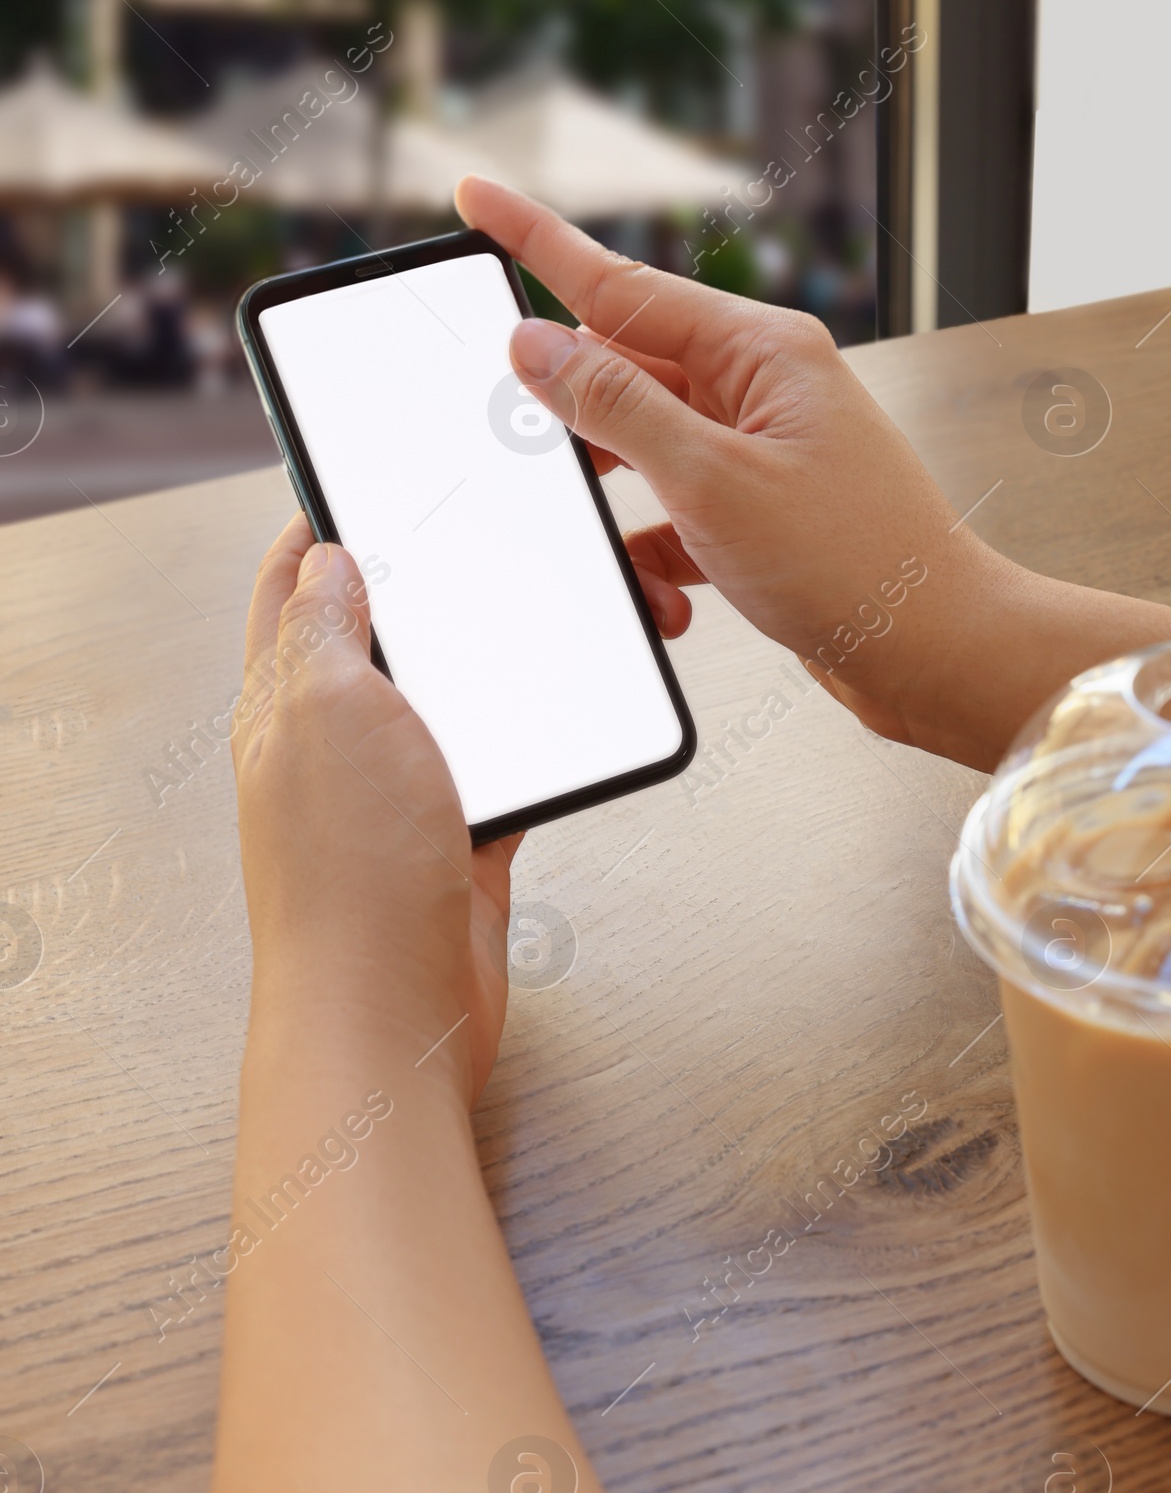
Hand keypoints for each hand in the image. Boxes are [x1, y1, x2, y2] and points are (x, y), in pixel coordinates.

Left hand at [232, 515, 519, 1106]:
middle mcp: (337, 744)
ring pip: (451, 699)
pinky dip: (536, 739)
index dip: (318, 526)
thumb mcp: (325, 711)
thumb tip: (326, 558)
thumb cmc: (350, 875)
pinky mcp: (462, 838)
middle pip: (381, 637)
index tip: (363, 479)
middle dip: (424, 583)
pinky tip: (566, 716)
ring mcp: (400, 794)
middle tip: (478, 534)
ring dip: (491, 660)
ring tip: (539, 613)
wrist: (393, 1013)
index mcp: (284, 703)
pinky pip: (505, 768)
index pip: (290, 590)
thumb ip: (324, 627)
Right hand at [455, 178, 1021, 761]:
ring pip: (645, 453)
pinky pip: (676, 515)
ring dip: (623, 512)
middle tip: (534, 460)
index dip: (536, 239)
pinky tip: (670, 599)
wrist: (938, 653)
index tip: (476, 197)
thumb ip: (616, 407)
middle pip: (624, 371)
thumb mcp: (712, 480)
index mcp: (760, 349)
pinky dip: (660, 558)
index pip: (618, 282)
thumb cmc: (854, 563)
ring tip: (641, 564)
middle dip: (580, 429)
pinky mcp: (762, 511)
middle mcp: (762, 386)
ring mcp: (763, 448)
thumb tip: (537, 344)